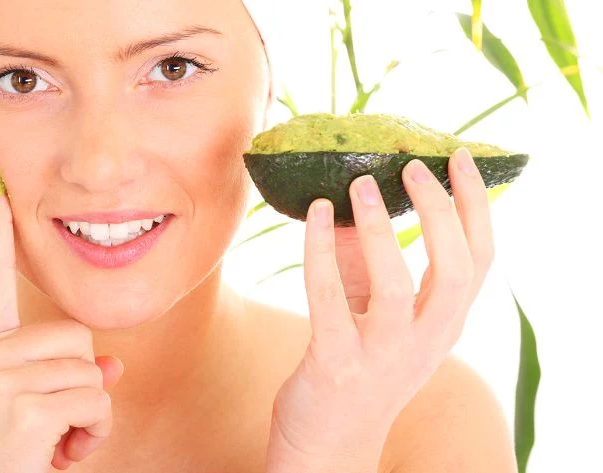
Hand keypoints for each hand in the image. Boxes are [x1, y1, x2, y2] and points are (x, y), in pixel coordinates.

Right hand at [0, 176, 124, 472]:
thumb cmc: (3, 456)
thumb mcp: (31, 408)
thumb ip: (67, 377)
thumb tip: (113, 366)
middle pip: (77, 336)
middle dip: (83, 380)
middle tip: (56, 419)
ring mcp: (0, 378)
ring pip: (91, 371)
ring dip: (90, 412)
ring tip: (57, 441)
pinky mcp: (24, 407)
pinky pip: (96, 401)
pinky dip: (95, 432)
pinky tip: (62, 454)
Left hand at [265, 148, 493, 472]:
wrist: (329, 441)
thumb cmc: (357, 368)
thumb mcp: (379, 317)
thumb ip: (370, 264)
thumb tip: (356, 204)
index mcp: (443, 325)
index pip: (480, 261)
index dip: (475, 207)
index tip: (458, 159)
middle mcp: (425, 342)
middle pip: (456, 271)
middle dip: (441, 212)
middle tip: (414, 166)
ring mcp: (382, 356)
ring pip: (397, 286)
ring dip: (382, 229)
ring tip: (362, 185)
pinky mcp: (335, 363)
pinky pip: (329, 297)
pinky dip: (322, 250)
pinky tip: (318, 214)